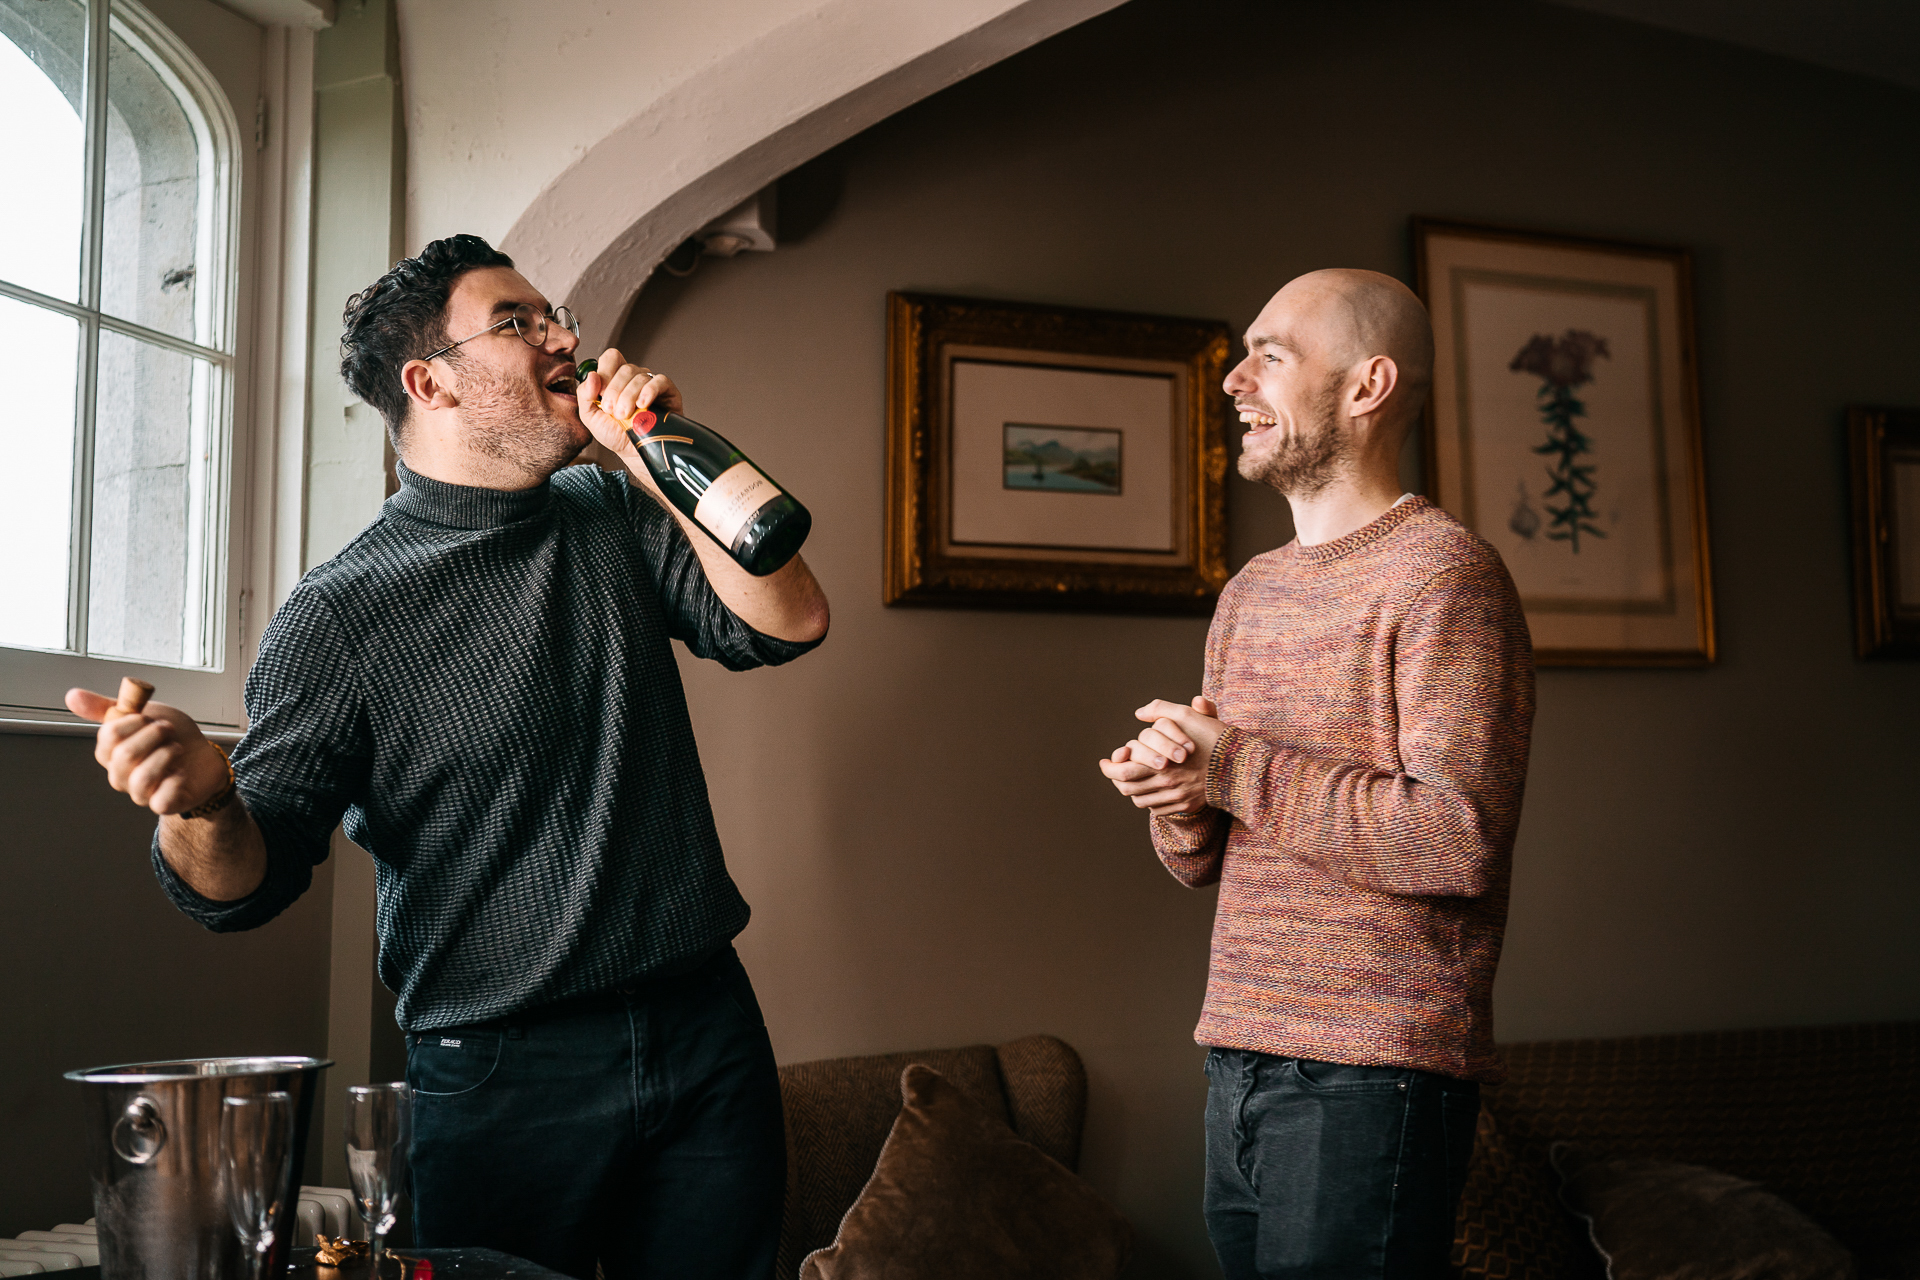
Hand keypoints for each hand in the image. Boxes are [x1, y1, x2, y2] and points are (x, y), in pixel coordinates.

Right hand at [65, 686, 230, 815]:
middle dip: (154, 735)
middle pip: (125, 755)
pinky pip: (161, 801)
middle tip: (168, 729)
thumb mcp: (143, 715)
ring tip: (176, 748)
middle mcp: (121, 776)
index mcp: (111, 753)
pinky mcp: (164, 804)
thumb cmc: (171, 737)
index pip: (109, 736)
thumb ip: (107, 707)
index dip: (135, 721)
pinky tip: (181, 771)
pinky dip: (175, 782)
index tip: (151, 717)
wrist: (204, 756)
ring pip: (142, 778)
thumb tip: (71, 696)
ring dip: (166, 755)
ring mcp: (141, 793)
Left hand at [576, 346, 682, 461]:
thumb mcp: (590, 416)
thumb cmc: (615, 435)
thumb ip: (584, 395)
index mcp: (615, 379)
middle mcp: (633, 379)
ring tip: (625, 415)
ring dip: (629, 397)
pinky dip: (650, 391)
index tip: (601, 393)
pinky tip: (642, 404)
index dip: (605, 371)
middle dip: (615, 391)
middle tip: (613, 411)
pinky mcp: (668, 392)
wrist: (633, 454)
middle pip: (625, 368)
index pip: (611, 358)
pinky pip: (660, 381)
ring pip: (640, 376)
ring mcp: (651, 384)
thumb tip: (592, 376)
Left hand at [1098, 696, 1222, 816]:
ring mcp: (1177, 798)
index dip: (1110, 768)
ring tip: (1131, 779)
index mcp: (1162, 765)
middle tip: (1113, 771)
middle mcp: (1167, 785)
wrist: (1241, 765)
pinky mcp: (1186, 806)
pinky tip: (1151, 788)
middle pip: (1128, 789)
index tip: (1106, 762)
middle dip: (1116, 780)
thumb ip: (1161, 710)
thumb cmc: (1213, 738)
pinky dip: (1150, 800)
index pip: (1124, 773)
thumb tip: (1139, 713)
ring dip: (1133, 790)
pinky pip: (1157, 809)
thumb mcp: (1188, 716)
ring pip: (1141, 800)